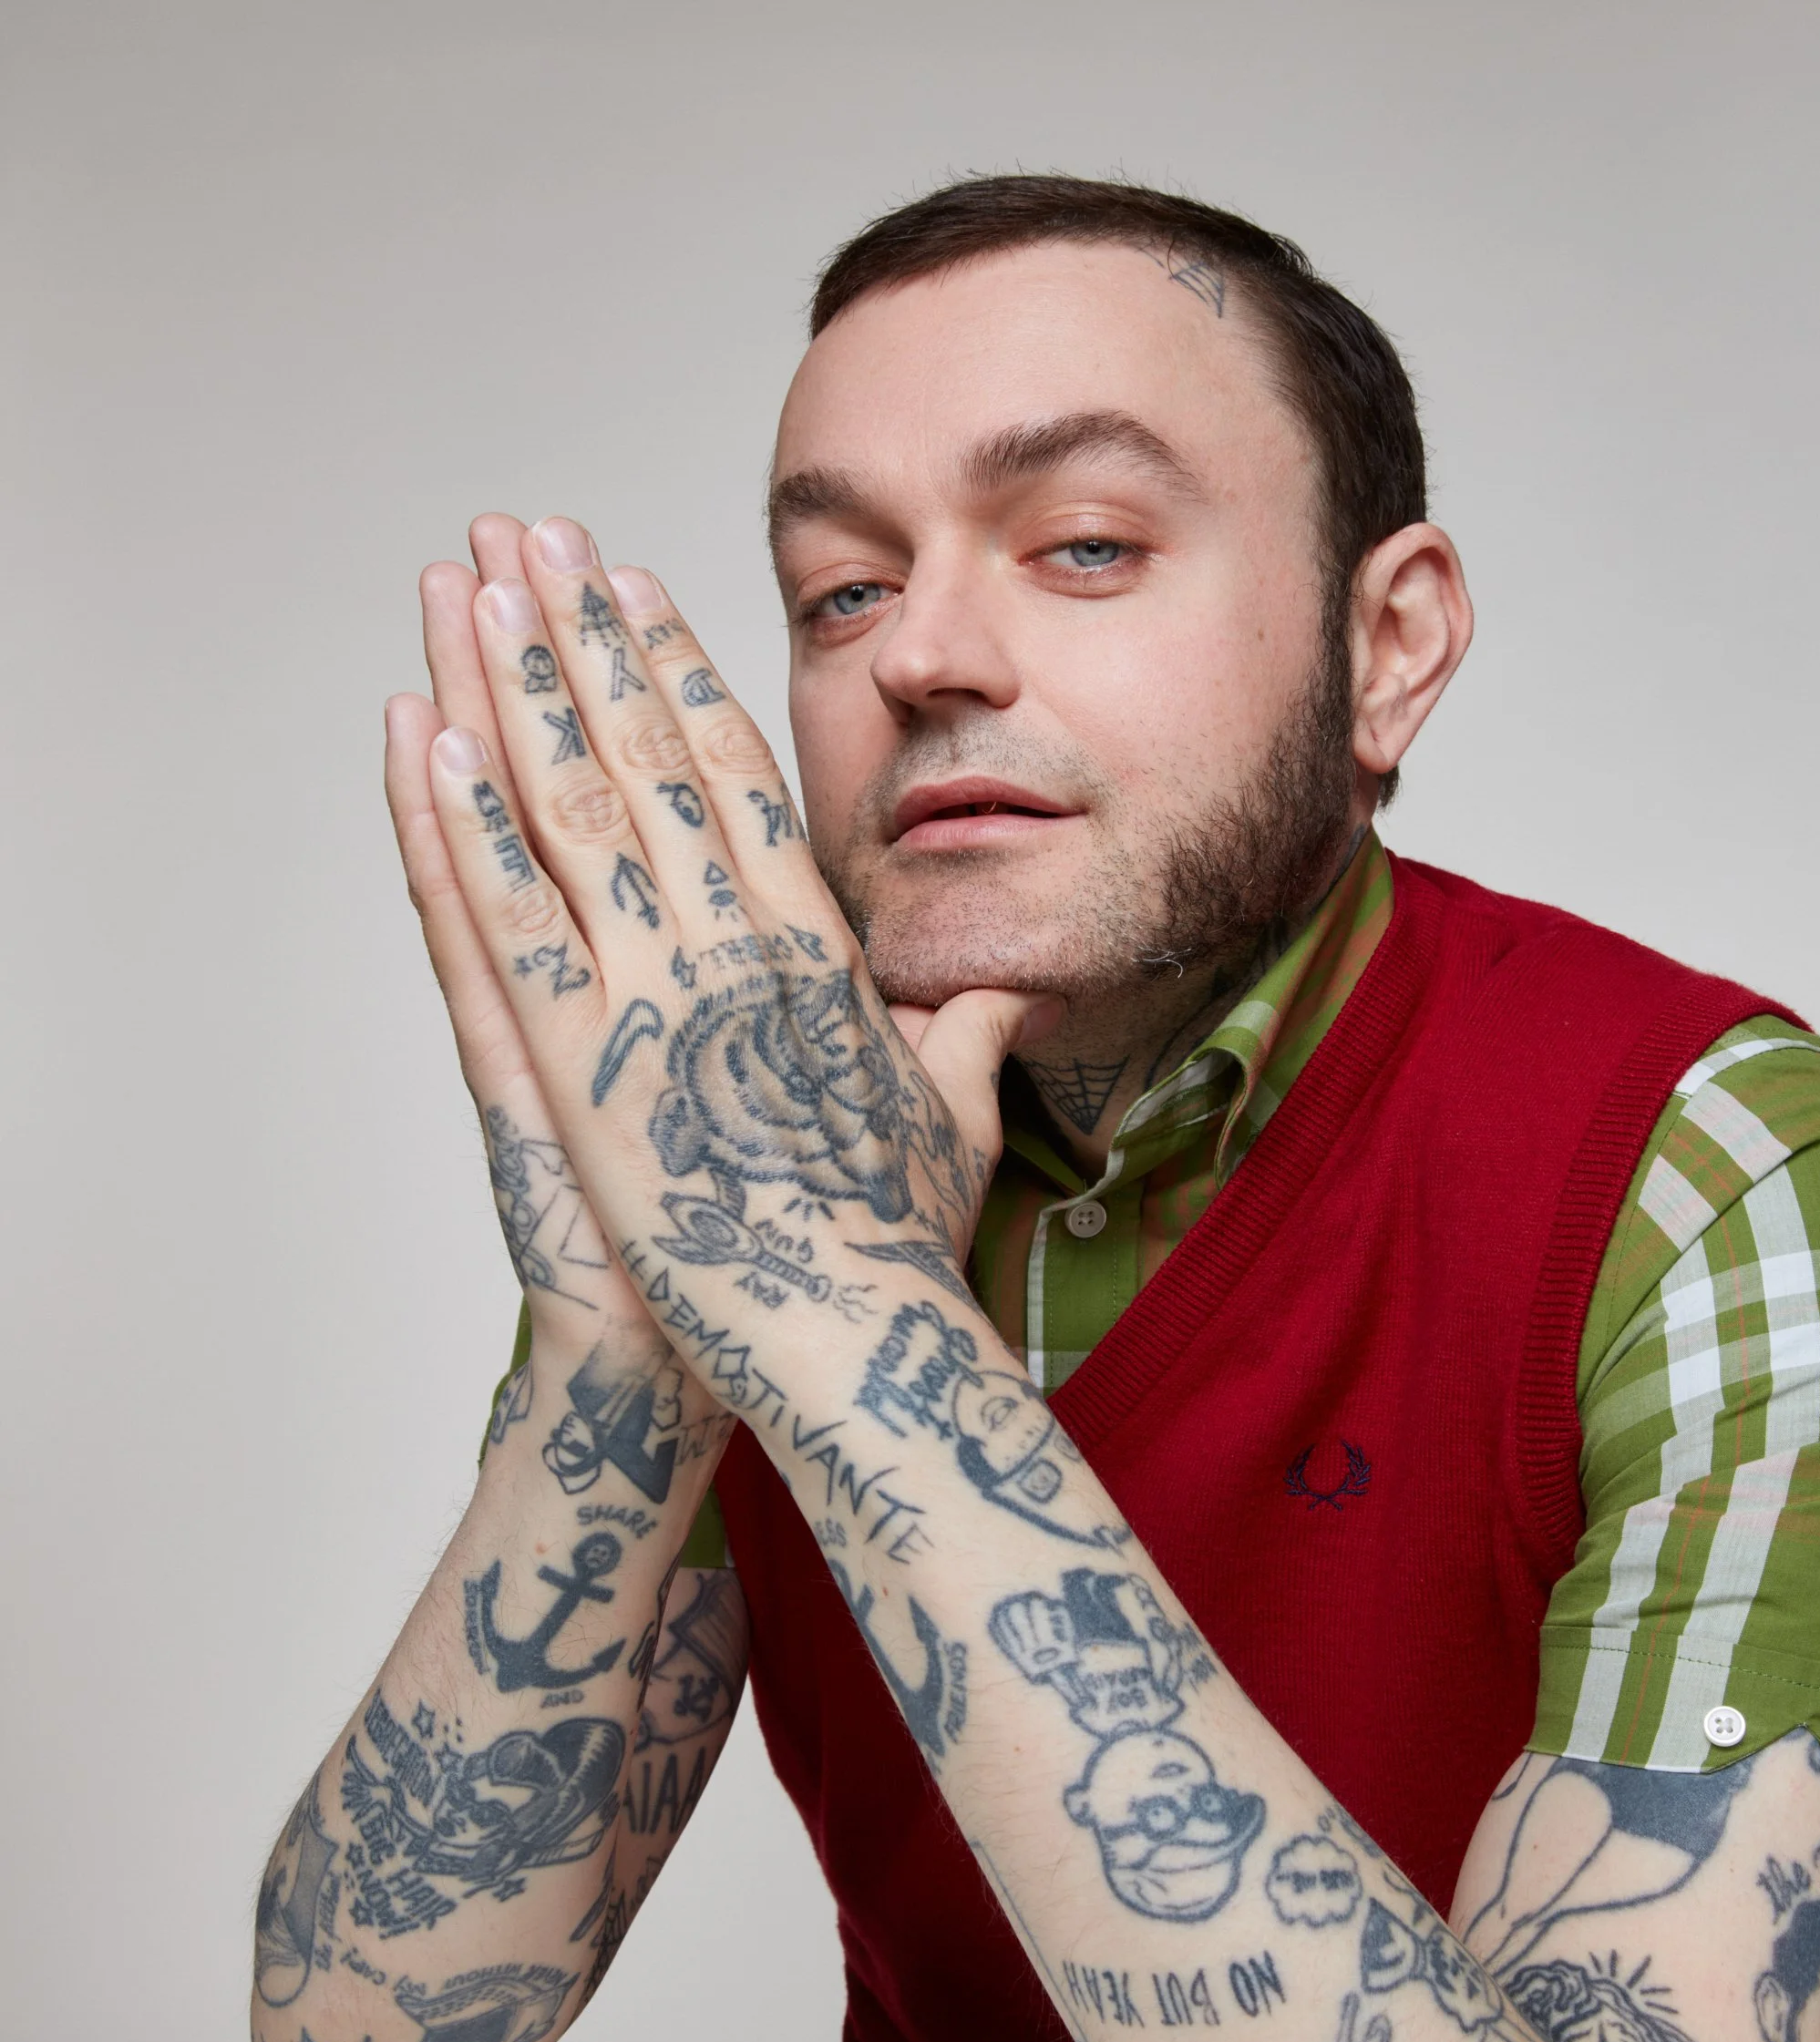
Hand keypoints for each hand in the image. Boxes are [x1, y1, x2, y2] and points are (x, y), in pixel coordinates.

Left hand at [414, 518, 1055, 1377]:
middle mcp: (731, 945)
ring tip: (473, 583)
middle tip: (533, 535)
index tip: (637, 594)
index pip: (738, 780)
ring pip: (571, 807)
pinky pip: (507, 917)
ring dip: (515, 686)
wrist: (852, 1340)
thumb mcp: (954, 1125)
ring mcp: (652, 994)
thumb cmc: (899, 1246)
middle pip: (646, 759)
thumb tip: (1005, 991)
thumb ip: (968, 1039)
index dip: (678, 676)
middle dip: (585, 637)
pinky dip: (463, 820)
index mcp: (813, 951)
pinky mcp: (582, 1062)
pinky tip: (426, 732)